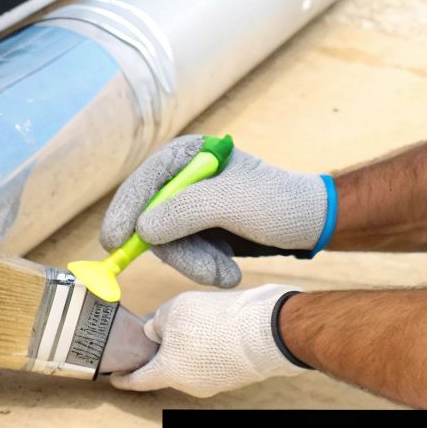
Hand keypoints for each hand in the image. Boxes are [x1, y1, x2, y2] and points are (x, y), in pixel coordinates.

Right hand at [101, 135, 332, 286]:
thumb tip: (142, 228)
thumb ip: (183, 210)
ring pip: (168, 243)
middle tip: (208, 271)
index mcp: (189, 155)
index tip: (114, 241)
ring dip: (196, 263)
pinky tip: (228, 269)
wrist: (312, 224)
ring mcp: (190, 207)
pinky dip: (204, 266)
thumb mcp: (231, 202)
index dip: (125, 209)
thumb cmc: (278, 202)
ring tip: (227, 272)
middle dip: (178, 250)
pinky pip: (184, 254)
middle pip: (151, 218)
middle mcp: (183, 178)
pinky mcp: (199, 230)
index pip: (144, 180)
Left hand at [109, 284, 311, 396]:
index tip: (115, 377)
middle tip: (159, 329)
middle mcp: (190, 384)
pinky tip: (213, 328)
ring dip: (186, 347)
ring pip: (190, 364)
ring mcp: (214, 382)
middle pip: (167, 369)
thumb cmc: (215, 321)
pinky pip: (211, 361)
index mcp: (169, 373)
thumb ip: (155, 323)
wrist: (266, 331)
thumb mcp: (173, 310)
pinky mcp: (234, 375)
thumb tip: (153, 331)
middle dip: (161, 351)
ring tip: (194, 322)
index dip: (124, 378)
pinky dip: (206, 348)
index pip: (139, 380)